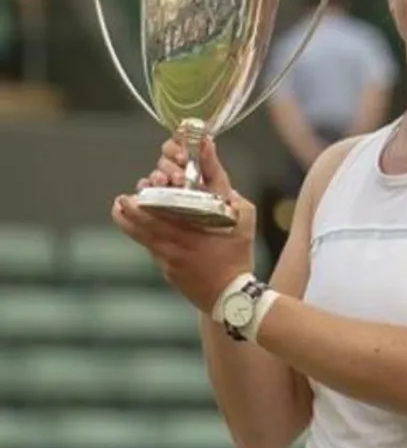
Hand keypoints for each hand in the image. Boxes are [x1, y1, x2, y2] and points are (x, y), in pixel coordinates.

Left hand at [111, 137, 255, 313]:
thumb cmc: (238, 254)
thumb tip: (213, 177)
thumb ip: (230, 196)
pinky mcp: (166, 266)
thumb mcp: (245, 220)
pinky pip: (148, 245)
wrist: (230, 294)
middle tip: (127, 194)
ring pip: (144, 229)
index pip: (193, 187)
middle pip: (156, 210)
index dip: (182, 171)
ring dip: (129, 216)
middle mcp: (189, 233)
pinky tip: (128, 222)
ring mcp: (175, 252)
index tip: (173, 153)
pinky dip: (137, 231)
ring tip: (119, 204)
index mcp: (210, 217)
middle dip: (138, 200)